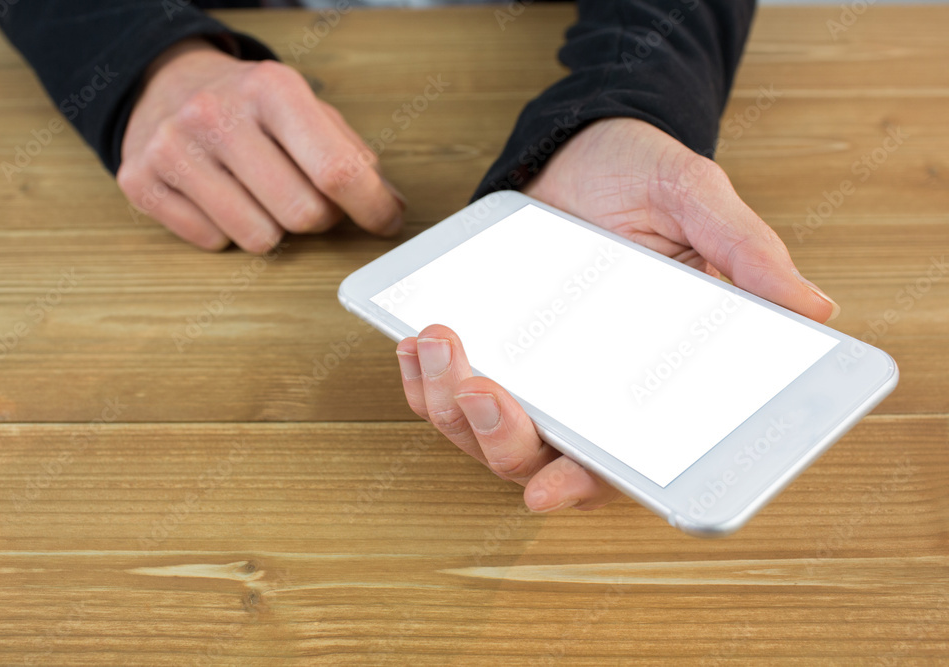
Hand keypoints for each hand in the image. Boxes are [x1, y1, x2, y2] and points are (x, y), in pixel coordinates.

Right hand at [118, 39, 403, 252]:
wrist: (167, 84)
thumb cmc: (250, 107)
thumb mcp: (305, 109)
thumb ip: (351, 155)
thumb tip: (389, 208)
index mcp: (271, 89)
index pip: (336, 169)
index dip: (371, 207)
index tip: (385, 222)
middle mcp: (217, 114)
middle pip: (302, 214)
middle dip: (318, 218)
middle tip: (307, 199)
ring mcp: (173, 148)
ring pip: (259, 238)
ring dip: (273, 229)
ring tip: (260, 196)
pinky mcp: (141, 181)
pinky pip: (214, 243)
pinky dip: (227, 232)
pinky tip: (220, 198)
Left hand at [396, 118, 839, 512]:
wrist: (584, 147)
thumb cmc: (646, 181)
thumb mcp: (697, 200)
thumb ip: (745, 251)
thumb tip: (815, 309)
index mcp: (644, 381)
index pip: (620, 458)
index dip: (585, 484)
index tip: (548, 490)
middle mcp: (584, 390)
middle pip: (533, 456)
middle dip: (497, 437)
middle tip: (480, 388)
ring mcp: (529, 373)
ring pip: (477, 431)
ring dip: (446, 406)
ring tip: (438, 344)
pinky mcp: (486, 347)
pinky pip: (441, 390)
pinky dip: (420, 378)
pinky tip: (415, 342)